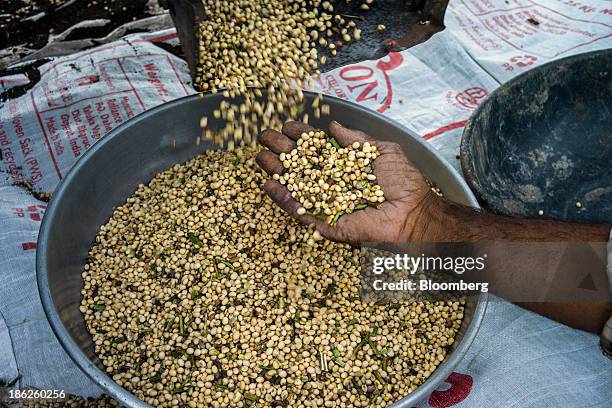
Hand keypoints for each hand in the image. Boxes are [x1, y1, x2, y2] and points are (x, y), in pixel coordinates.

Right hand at [256, 121, 436, 243]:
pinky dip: (283, 199)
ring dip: (277, 172)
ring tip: (261, 158)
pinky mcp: (324, 223)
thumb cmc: (404, 183)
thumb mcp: (382, 151)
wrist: (412, 212)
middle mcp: (334, 182)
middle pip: (302, 165)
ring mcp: (327, 203)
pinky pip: (300, 211)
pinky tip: (269, 184)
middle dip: (282, 150)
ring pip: (296, 186)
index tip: (287, 126)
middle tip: (266, 138)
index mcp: (346, 164)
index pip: (318, 149)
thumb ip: (356, 140)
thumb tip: (333, 125)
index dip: (302, 137)